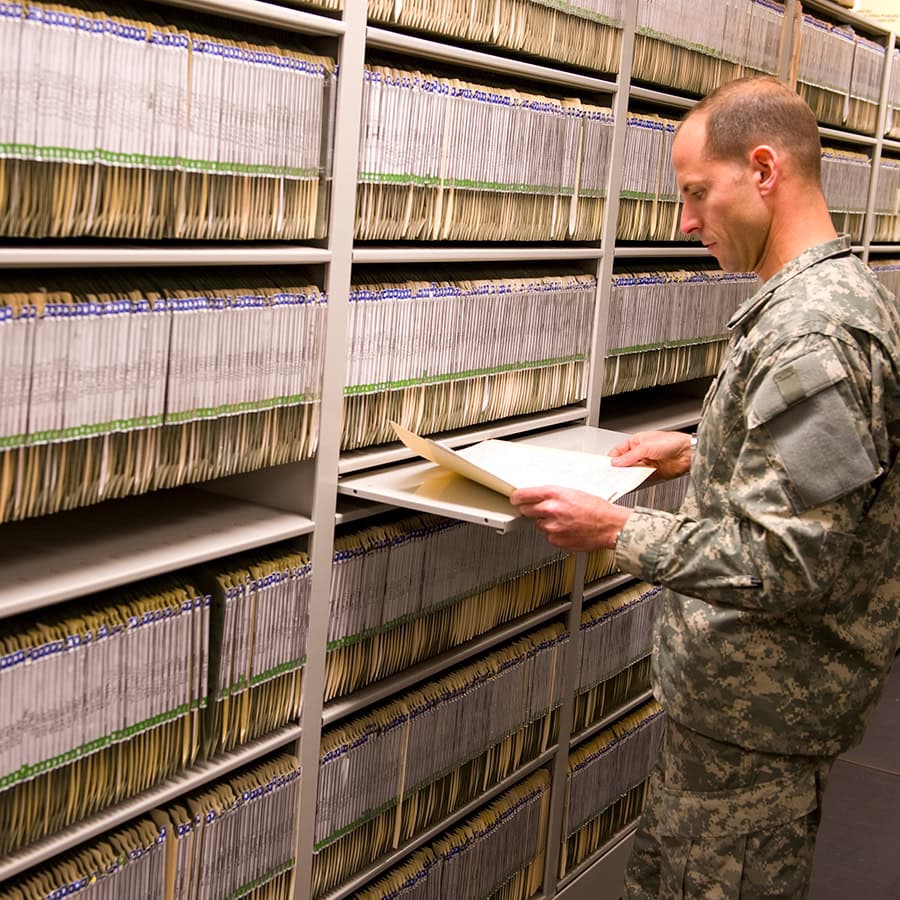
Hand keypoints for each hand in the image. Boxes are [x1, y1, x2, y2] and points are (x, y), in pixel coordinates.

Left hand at [508, 486, 631, 551]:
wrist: (610, 526)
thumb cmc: (597, 509)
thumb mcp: (573, 492)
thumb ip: (553, 495)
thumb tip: (539, 496)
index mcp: (554, 494)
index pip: (523, 494)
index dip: (517, 497)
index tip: (514, 498)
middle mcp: (550, 509)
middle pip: (526, 510)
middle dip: (531, 509)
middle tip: (544, 509)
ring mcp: (552, 526)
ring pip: (538, 524)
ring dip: (546, 522)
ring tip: (564, 520)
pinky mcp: (555, 540)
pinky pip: (548, 535)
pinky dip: (555, 533)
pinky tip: (568, 529)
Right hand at [608, 430, 691, 480]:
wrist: (688, 453)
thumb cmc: (671, 442)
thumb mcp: (645, 447)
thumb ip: (629, 456)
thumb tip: (616, 462)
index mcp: (637, 442)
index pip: (619, 451)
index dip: (612, 458)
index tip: (607, 466)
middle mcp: (640, 453)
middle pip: (624, 462)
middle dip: (618, 468)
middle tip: (612, 475)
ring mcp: (646, 463)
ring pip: (632, 471)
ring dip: (627, 475)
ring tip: (621, 480)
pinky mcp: (652, 473)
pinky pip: (640, 478)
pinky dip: (636, 481)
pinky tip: (632, 482)